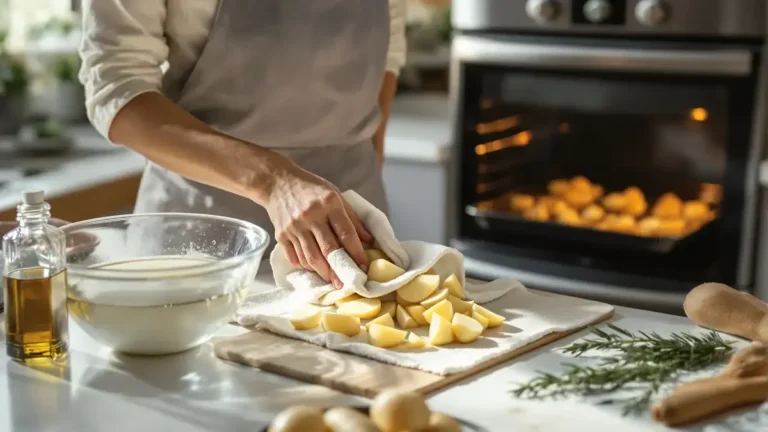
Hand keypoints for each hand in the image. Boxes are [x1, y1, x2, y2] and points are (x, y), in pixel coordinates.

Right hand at [264, 158, 373, 287]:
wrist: (278, 182)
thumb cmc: (311, 189)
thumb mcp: (335, 195)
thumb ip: (352, 218)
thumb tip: (369, 239)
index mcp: (329, 203)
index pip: (346, 233)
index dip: (356, 252)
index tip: (363, 266)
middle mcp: (311, 216)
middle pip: (328, 249)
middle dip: (339, 269)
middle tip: (347, 283)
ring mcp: (295, 227)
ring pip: (311, 257)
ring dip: (323, 272)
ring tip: (332, 280)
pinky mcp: (281, 235)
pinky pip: (296, 257)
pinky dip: (306, 266)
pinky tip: (315, 269)